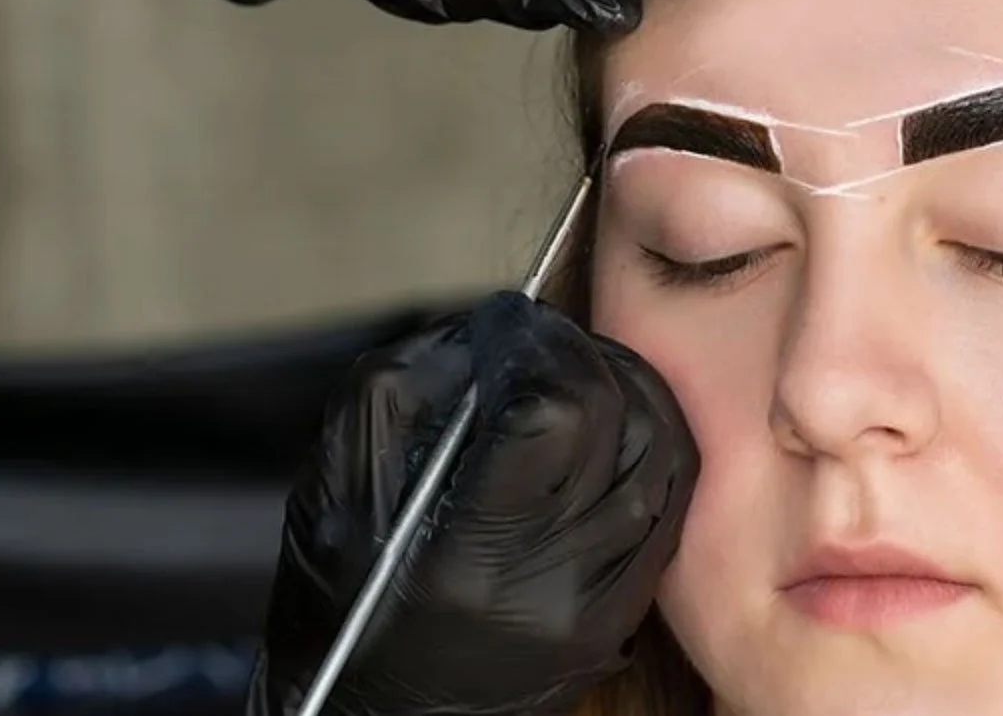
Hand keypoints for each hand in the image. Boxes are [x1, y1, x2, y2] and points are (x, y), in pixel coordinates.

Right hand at [251, 291, 697, 715]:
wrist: (378, 715)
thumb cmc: (344, 606)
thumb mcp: (334, 491)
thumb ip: (401, 393)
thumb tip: (485, 330)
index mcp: (462, 556)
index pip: (549, 415)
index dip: (534, 347)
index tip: (509, 325)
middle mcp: (542, 587)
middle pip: (615, 424)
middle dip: (583, 356)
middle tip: (545, 340)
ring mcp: (593, 607)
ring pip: (659, 457)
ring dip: (628, 389)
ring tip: (581, 370)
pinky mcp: (619, 616)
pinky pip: (668, 506)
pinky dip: (650, 446)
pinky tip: (616, 423)